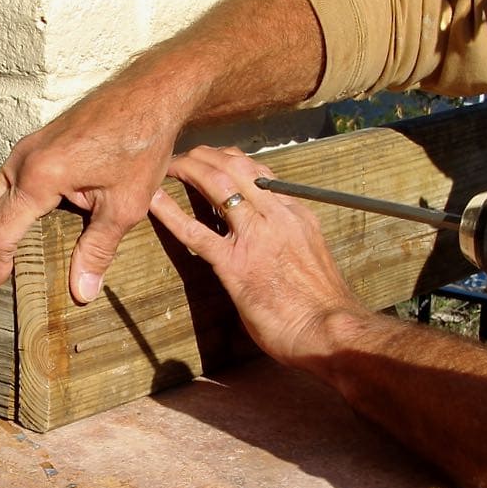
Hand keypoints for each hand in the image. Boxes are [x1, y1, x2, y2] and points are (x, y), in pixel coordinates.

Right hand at [0, 82, 182, 300]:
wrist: (149, 95)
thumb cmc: (140, 144)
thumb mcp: (125, 205)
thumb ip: (97, 249)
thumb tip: (81, 292)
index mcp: (39, 176)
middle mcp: (23, 159)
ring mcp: (27, 148)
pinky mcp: (37, 144)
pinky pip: (4, 181)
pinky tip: (10, 228)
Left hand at [149, 146, 370, 367]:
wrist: (332, 331)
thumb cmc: (324, 305)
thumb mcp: (312, 258)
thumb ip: (291, 242)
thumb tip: (274, 244)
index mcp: (296, 214)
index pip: (261, 172)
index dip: (232, 161)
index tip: (215, 159)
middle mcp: (276, 216)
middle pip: (237, 167)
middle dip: (206, 156)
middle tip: (185, 156)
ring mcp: (255, 238)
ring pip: (217, 186)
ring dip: (189, 170)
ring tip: (170, 166)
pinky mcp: (235, 266)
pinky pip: (195, 232)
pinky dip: (170, 213)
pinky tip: (153, 201)